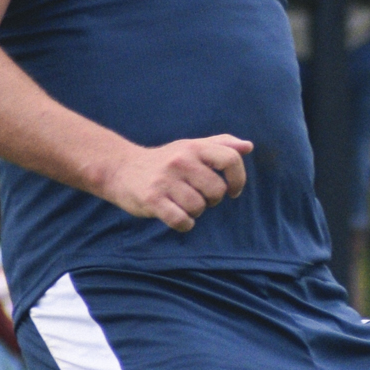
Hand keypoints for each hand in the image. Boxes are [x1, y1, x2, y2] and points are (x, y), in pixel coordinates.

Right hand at [102, 135, 253, 231]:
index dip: (238, 179)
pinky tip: (176, 216)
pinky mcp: (152, 200)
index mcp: (194, 147)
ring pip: (199, 208)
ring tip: (181, 203)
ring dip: (195, 212)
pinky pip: (182, 221)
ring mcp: (165, 180)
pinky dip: (184, 224)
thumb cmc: (164, 161)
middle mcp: (180, 161)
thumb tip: (248, 146)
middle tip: (197, 196)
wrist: (121, 169)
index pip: (231, 159)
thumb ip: (221, 145)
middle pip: (217, 191)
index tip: (233, 191)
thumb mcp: (191, 147)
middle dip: (212, 200)